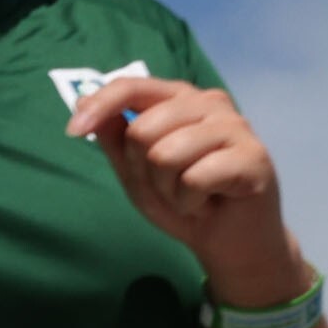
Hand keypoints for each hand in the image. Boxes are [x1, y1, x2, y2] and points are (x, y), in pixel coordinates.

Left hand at [66, 75, 302, 302]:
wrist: (228, 242)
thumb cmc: (183, 201)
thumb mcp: (136, 173)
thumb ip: (115, 140)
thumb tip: (86, 105)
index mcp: (180, 99)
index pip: (132, 86)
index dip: (99, 105)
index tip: (73, 132)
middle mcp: (209, 103)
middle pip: (143, 130)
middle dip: (143, 171)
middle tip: (169, 187)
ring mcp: (235, 126)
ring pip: (166, 155)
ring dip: (168, 190)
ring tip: (190, 196)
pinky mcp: (253, 157)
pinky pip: (194, 179)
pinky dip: (190, 203)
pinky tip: (208, 204)